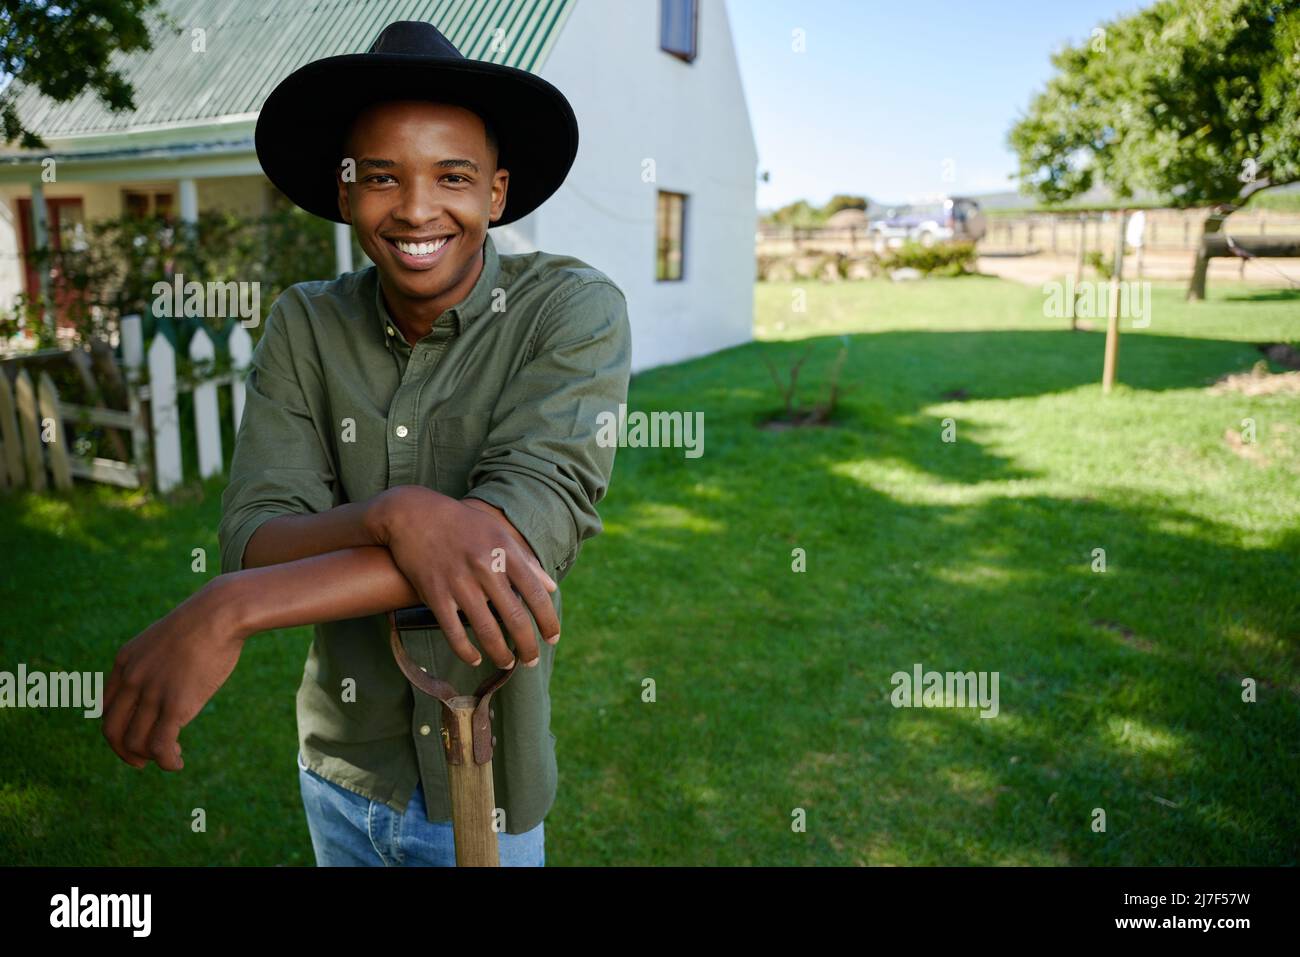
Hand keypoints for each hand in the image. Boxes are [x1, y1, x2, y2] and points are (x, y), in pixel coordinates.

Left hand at [102, 579, 247, 770]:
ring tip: (170, 758)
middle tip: (141, 761)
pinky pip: (160, 746)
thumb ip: (159, 660)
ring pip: (135, 742)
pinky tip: (177, 764)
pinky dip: (166, 762)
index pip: (106, 708)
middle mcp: (131, 679)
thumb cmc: (205, 622)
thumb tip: (171, 677)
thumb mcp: (168, 638)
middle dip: (124, 752)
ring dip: (148, 758)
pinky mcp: (176, 705)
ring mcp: (152, 693)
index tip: (133, 737)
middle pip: (113, 730)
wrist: (220, 613)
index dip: (116, 729)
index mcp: (125, 662)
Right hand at [376, 485, 559, 669]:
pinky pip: (453, 631)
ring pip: (486, 630)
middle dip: (527, 646)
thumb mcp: (498, 533)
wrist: (413, 514)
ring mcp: (459, 582)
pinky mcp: (434, 593)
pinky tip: (474, 659)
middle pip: (514, 617)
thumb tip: (551, 587)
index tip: (552, 638)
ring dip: (500, 654)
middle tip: (531, 660)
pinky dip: (466, 651)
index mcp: (505, 552)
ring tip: (507, 663)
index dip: (548, 621)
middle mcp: (485, 568)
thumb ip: (526, 561)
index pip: (536, 593)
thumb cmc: (462, 524)